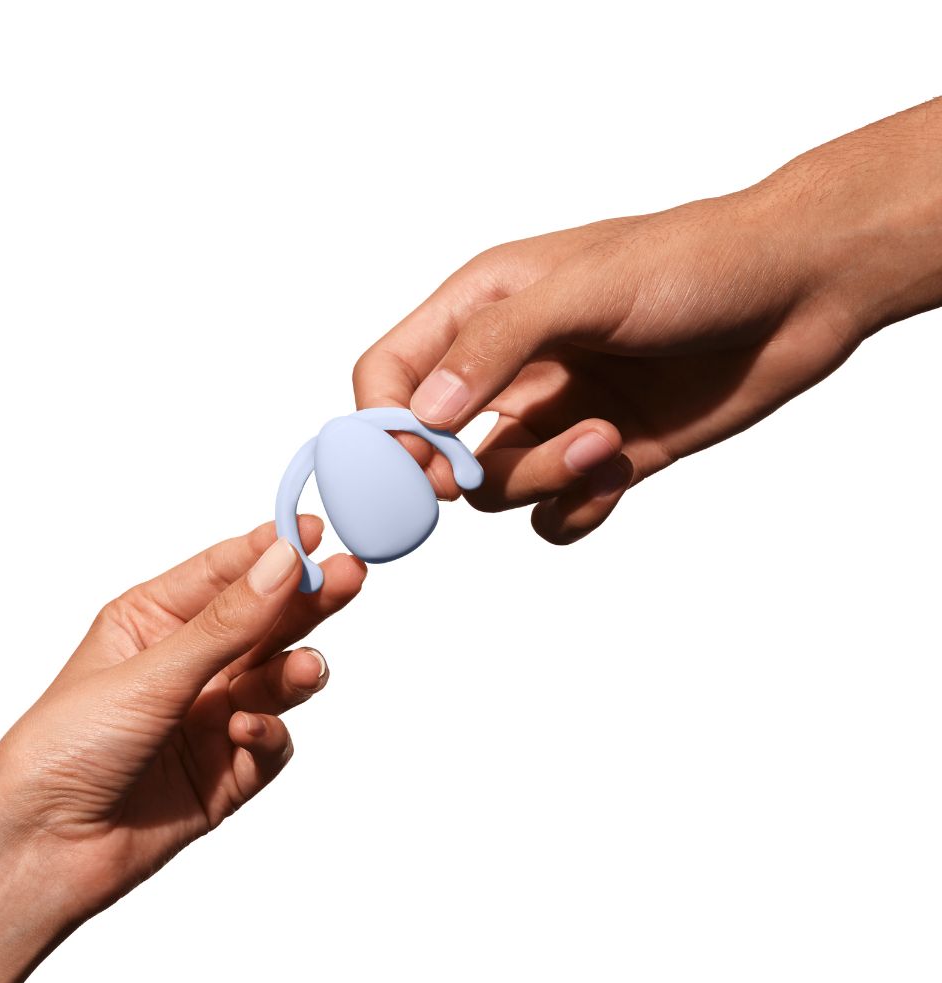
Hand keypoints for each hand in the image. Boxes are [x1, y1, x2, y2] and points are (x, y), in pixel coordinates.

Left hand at [0, 517, 364, 924]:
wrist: (41, 850)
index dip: (271, 551)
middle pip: (263, 622)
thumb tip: (284, 563)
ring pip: (275, 681)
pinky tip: (244, 734)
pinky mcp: (226, 773)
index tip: (314, 535)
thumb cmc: (64, 749)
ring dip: (295, 671)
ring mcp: (208, 719)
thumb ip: (225, 624)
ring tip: (303, 670)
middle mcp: (185, 666)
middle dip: (307, 602)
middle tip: (350, 578)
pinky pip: (269, 743)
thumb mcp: (148, 673)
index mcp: (152, 622)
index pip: (224, 572)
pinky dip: (266, 736)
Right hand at [354, 101, 941, 542]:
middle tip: (489, 472)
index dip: (383, 427)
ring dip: (540, 480)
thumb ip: (494, 348)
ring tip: (603, 442)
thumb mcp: (584, 289)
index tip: (417, 463)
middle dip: (461, 472)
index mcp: (482, 309)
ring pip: (495, 489)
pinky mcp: (602, 458)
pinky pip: (554, 515)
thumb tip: (425, 419)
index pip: (389, 376)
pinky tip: (619, 472)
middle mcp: (508, 368)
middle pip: (433, 449)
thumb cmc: (695, 263)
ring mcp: (554, 416)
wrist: (803, 287)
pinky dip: (577, 510)